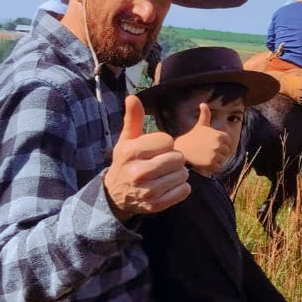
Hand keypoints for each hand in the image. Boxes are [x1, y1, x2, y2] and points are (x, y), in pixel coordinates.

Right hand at [104, 95, 189, 220]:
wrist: (116, 194)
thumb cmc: (126, 162)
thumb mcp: (126, 140)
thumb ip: (133, 119)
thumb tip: (132, 97)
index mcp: (130, 153)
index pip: (167, 141)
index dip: (166, 143)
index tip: (156, 149)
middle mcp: (138, 172)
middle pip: (178, 158)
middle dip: (175, 158)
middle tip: (165, 162)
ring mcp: (147, 191)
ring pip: (183, 174)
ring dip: (179, 173)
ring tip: (167, 173)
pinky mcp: (156, 205)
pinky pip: (184, 191)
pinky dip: (181, 187)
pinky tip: (169, 185)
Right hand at [173, 103, 232, 174]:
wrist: (182, 149)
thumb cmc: (192, 137)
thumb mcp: (201, 125)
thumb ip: (205, 115)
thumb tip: (203, 103)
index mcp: (219, 135)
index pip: (228, 141)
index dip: (221, 143)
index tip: (212, 143)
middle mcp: (218, 144)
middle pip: (226, 151)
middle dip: (219, 151)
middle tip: (207, 151)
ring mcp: (215, 154)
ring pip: (223, 159)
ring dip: (216, 159)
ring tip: (206, 155)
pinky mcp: (211, 164)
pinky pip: (218, 166)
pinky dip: (213, 166)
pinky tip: (205, 161)